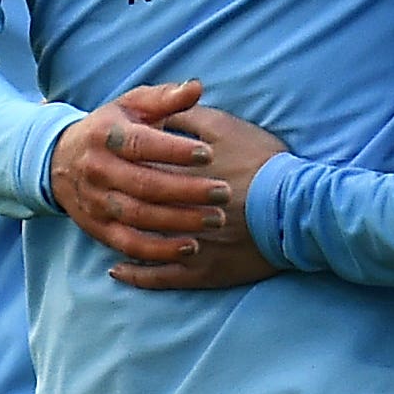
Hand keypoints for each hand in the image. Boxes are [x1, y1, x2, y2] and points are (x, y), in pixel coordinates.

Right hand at [48, 80, 223, 260]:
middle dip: (187, 190)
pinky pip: (130, 244)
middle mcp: (98, 169)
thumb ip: (166, 98)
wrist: (59, 161)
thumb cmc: (110, 128)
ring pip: (140, 217)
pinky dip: (160, 250)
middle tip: (223, 192)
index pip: (142, 145)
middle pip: (145, 185)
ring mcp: (97, 202)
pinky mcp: (99, 228)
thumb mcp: (132, 105)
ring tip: (215, 218)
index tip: (209, 154)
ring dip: (179, 221)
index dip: (175, 151)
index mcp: (107, 135)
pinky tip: (190, 246)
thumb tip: (197, 87)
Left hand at [110, 104, 285, 290]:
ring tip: (103, 233)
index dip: (121, 166)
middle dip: (113, 201)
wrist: (297, 207)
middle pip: (132, 208)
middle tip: (95, 195)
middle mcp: (173, 213)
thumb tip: (159, 115)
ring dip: (119, 239)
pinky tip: (118, 269)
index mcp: (176, 176)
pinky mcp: (199, 272)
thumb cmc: (263, 164)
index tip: (108, 162)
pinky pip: (159, 278)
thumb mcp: (226, 127)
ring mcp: (185, 246)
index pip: (137, 170)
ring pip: (139, 246)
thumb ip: (187, 117)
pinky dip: (136, 274)